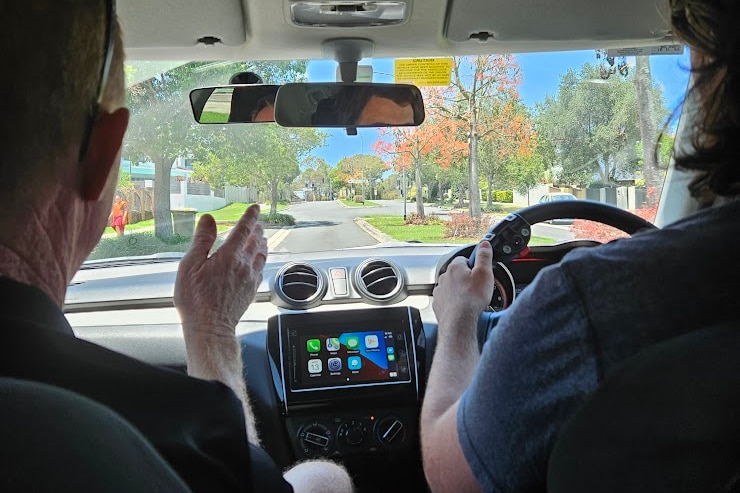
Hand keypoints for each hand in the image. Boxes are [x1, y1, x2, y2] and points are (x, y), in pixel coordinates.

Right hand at [174, 204, 267, 334]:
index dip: (250, 216)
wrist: (210, 327)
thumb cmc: (195, 299)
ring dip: (262, 244)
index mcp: (229, 255)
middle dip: (257, 229)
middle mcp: (244, 265)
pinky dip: (262, 260)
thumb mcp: (190, 265)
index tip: (255, 208)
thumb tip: (208, 219)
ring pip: (261, 255)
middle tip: (258, 223)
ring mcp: (250, 278)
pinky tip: (259, 261)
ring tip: (262, 238)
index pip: (243, 229)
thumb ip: (202, 240)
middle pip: (255, 241)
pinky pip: (261, 270)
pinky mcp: (251, 290)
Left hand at [432, 242, 494, 326]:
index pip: (465, 259)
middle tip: (478, 288)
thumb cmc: (471, 299)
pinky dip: (454, 302)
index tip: (481, 272)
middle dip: (467, 279)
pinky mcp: (438, 304)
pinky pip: (448, 299)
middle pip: (458, 273)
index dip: (475, 266)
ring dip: (460, 291)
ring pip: (452, 287)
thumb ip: (484, 257)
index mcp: (455, 267)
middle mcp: (444, 277)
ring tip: (471, 299)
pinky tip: (463, 307)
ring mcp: (440, 291)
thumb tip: (484, 245)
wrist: (459, 322)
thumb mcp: (484, 273)